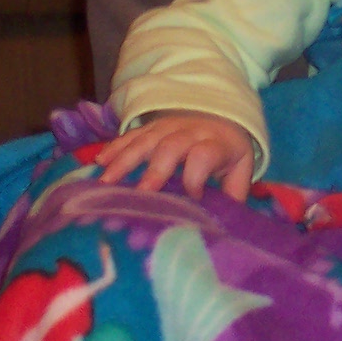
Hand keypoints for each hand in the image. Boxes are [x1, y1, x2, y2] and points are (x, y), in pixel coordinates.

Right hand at [96, 111, 255, 197]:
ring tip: (107, 181)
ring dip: (125, 160)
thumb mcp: (241, 170)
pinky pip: (131, 134)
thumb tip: (223, 224)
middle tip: (141, 194)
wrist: (222, 116)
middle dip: (155, 170)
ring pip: (145, 140)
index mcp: (216, 144)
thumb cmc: (228, 153)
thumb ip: (234, 194)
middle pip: (171, 147)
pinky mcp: (151, 127)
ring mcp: (168, 126)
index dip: (196, 176)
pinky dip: (115, 147)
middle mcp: (190, 132)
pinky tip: (100, 161)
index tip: (191, 198)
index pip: (204, 155)